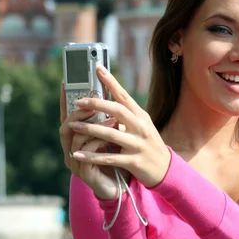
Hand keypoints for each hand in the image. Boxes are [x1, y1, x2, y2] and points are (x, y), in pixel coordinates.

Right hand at [59, 83, 124, 199]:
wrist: (123, 188)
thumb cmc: (117, 160)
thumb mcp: (114, 136)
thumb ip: (109, 120)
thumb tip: (112, 93)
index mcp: (77, 139)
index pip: (67, 116)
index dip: (65, 99)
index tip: (66, 81)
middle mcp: (71, 149)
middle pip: (65, 126)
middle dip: (78, 113)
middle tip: (92, 101)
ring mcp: (75, 162)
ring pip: (75, 139)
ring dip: (93, 127)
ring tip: (112, 118)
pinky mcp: (84, 173)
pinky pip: (85, 154)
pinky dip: (98, 142)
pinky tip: (111, 136)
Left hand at [68, 66, 170, 188]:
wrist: (165, 169)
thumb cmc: (148, 143)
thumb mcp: (142, 125)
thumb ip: (126, 114)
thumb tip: (105, 100)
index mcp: (141, 116)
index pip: (124, 96)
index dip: (111, 82)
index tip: (98, 69)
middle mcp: (141, 127)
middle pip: (118, 111)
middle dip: (97, 105)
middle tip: (79, 101)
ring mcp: (138, 145)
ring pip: (111, 134)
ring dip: (90, 130)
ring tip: (72, 126)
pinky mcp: (134, 161)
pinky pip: (109, 158)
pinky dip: (92, 156)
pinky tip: (77, 154)